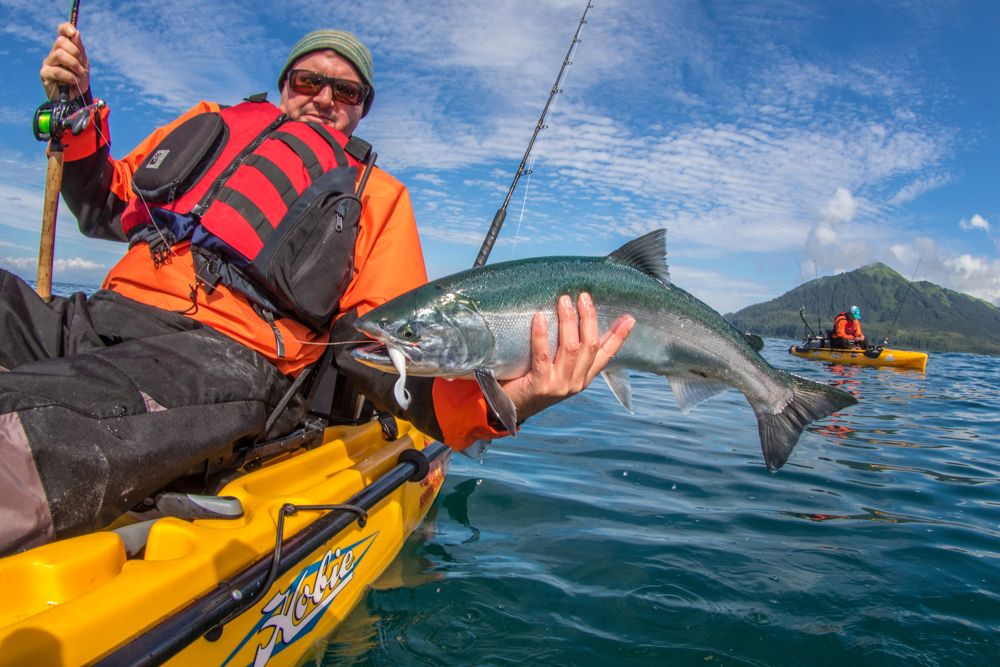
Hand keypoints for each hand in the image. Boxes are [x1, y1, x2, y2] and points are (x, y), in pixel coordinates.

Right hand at [40, 22, 89, 100]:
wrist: (76, 99)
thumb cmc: (79, 81)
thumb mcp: (83, 64)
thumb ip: (79, 49)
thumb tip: (75, 33)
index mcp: (64, 49)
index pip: (62, 32)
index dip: (66, 28)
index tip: (74, 33)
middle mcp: (54, 53)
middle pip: (61, 41)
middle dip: (75, 54)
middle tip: (82, 67)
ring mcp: (48, 63)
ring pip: (59, 54)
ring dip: (74, 65)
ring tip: (79, 75)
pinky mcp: (45, 74)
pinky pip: (56, 70)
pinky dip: (69, 75)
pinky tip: (72, 81)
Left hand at [500, 292, 634, 421]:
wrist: (509, 409)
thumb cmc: (530, 382)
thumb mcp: (557, 370)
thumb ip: (567, 353)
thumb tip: (570, 317)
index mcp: (584, 378)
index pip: (607, 355)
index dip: (619, 337)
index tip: (629, 318)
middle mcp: (576, 382)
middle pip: (590, 346)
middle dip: (589, 319)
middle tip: (583, 297)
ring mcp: (560, 385)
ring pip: (571, 348)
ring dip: (568, 322)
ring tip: (564, 301)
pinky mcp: (540, 385)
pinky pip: (543, 356)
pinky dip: (542, 335)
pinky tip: (540, 318)